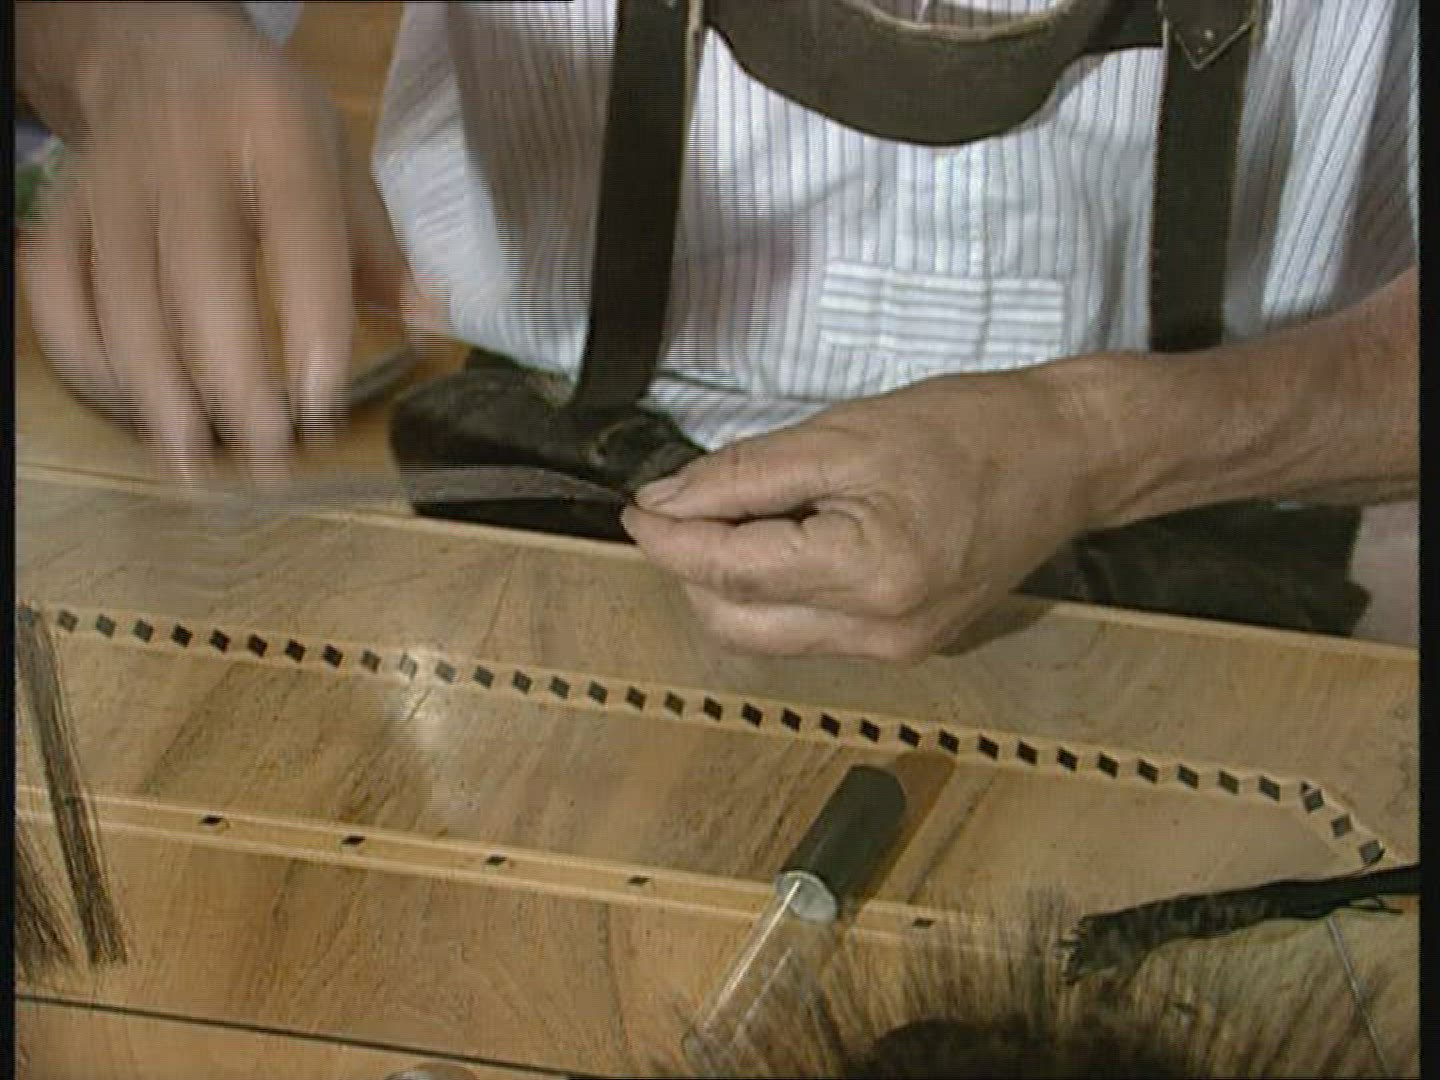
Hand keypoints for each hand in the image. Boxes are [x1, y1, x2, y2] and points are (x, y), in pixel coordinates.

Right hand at [17, 3, 433, 479]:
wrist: (161, 59)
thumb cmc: (267, 128)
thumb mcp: (341, 168)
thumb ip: (382, 254)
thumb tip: (432, 330)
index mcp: (276, 136)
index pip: (299, 237)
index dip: (312, 326)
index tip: (324, 404)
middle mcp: (185, 156)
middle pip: (199, 277)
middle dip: (233, 376)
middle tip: (267, 447)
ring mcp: (112, 185)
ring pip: (121, 297)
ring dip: (157, 389)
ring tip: (195, 455)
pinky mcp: (62, 213)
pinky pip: (58, 295)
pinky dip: (88, 361)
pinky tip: (133, 410)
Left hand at [621, 365, 1112, 660]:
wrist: (1070, 457)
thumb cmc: (970, 428)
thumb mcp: (843, 434)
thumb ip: (744, 475)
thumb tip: (666, 504)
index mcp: (868, 576)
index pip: (727, 572)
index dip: (667, 540)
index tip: (635, 508)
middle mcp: (879, 634)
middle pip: (734, 623)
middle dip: (692, 568)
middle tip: (687, 504)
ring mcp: (895, 651)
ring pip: (767, 635)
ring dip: (732, 583)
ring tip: (746, 514)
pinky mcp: (906, 647)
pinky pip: (810, 631)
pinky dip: (778, 592)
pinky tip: (791, 538)